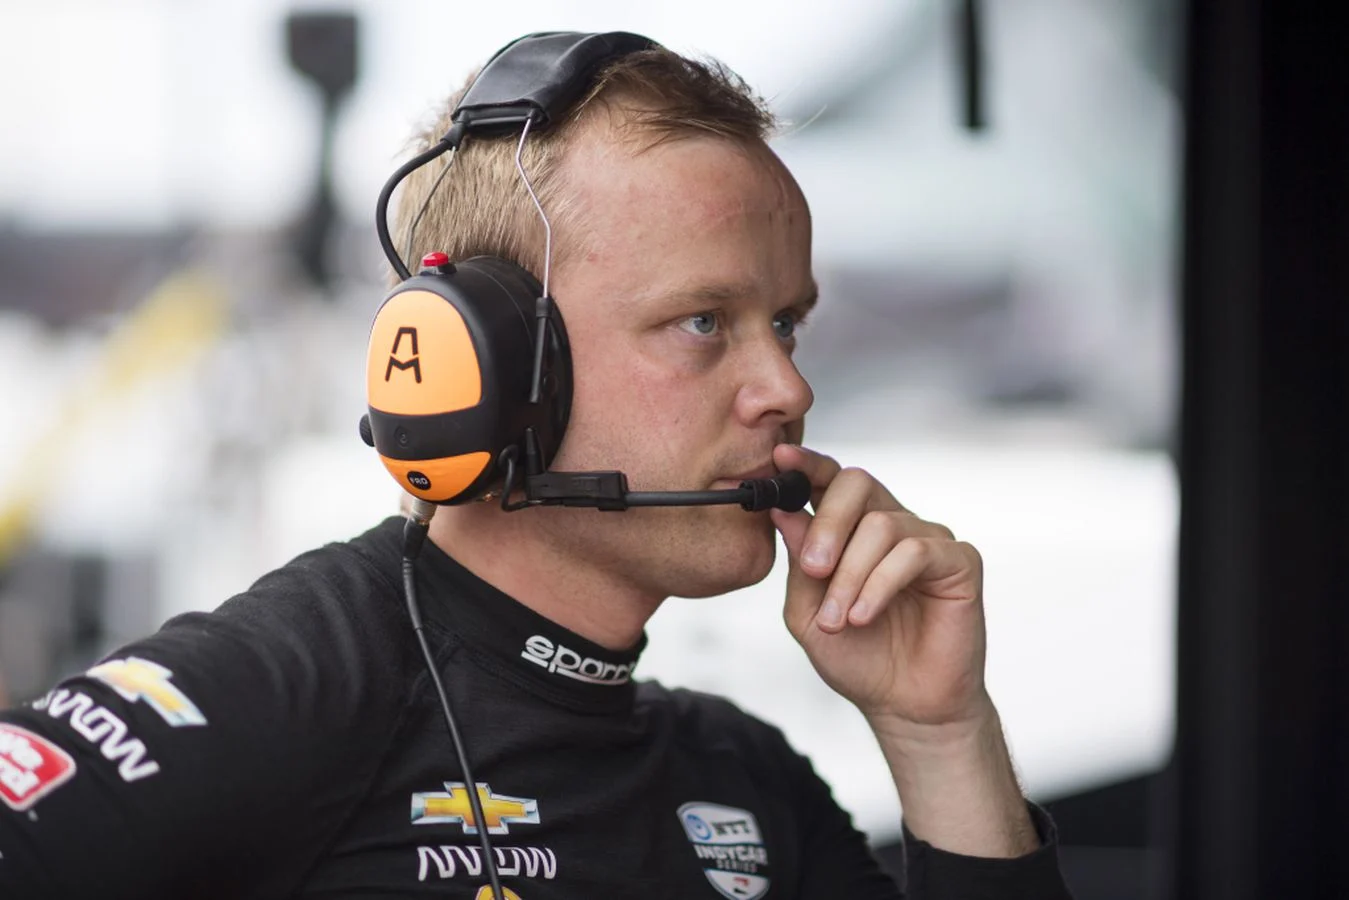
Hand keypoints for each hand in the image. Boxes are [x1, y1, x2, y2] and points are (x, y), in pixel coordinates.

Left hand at [769, 444, 989, 729]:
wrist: (903, 705)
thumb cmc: (856, 657)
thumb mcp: (808, 612)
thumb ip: (799, 562)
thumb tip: (784, 511)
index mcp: (851, 528)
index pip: (830, 479)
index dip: (806, 465)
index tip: (779, 458)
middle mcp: (890, 524)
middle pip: (856, 484)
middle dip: (828, 522)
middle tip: (813, 569)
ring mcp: (927, 539)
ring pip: (881, 526)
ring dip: (851, 575)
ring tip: (840, 620)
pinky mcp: (960, 562)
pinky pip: (915, 552)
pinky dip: (881, 583)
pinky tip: (864, 615)